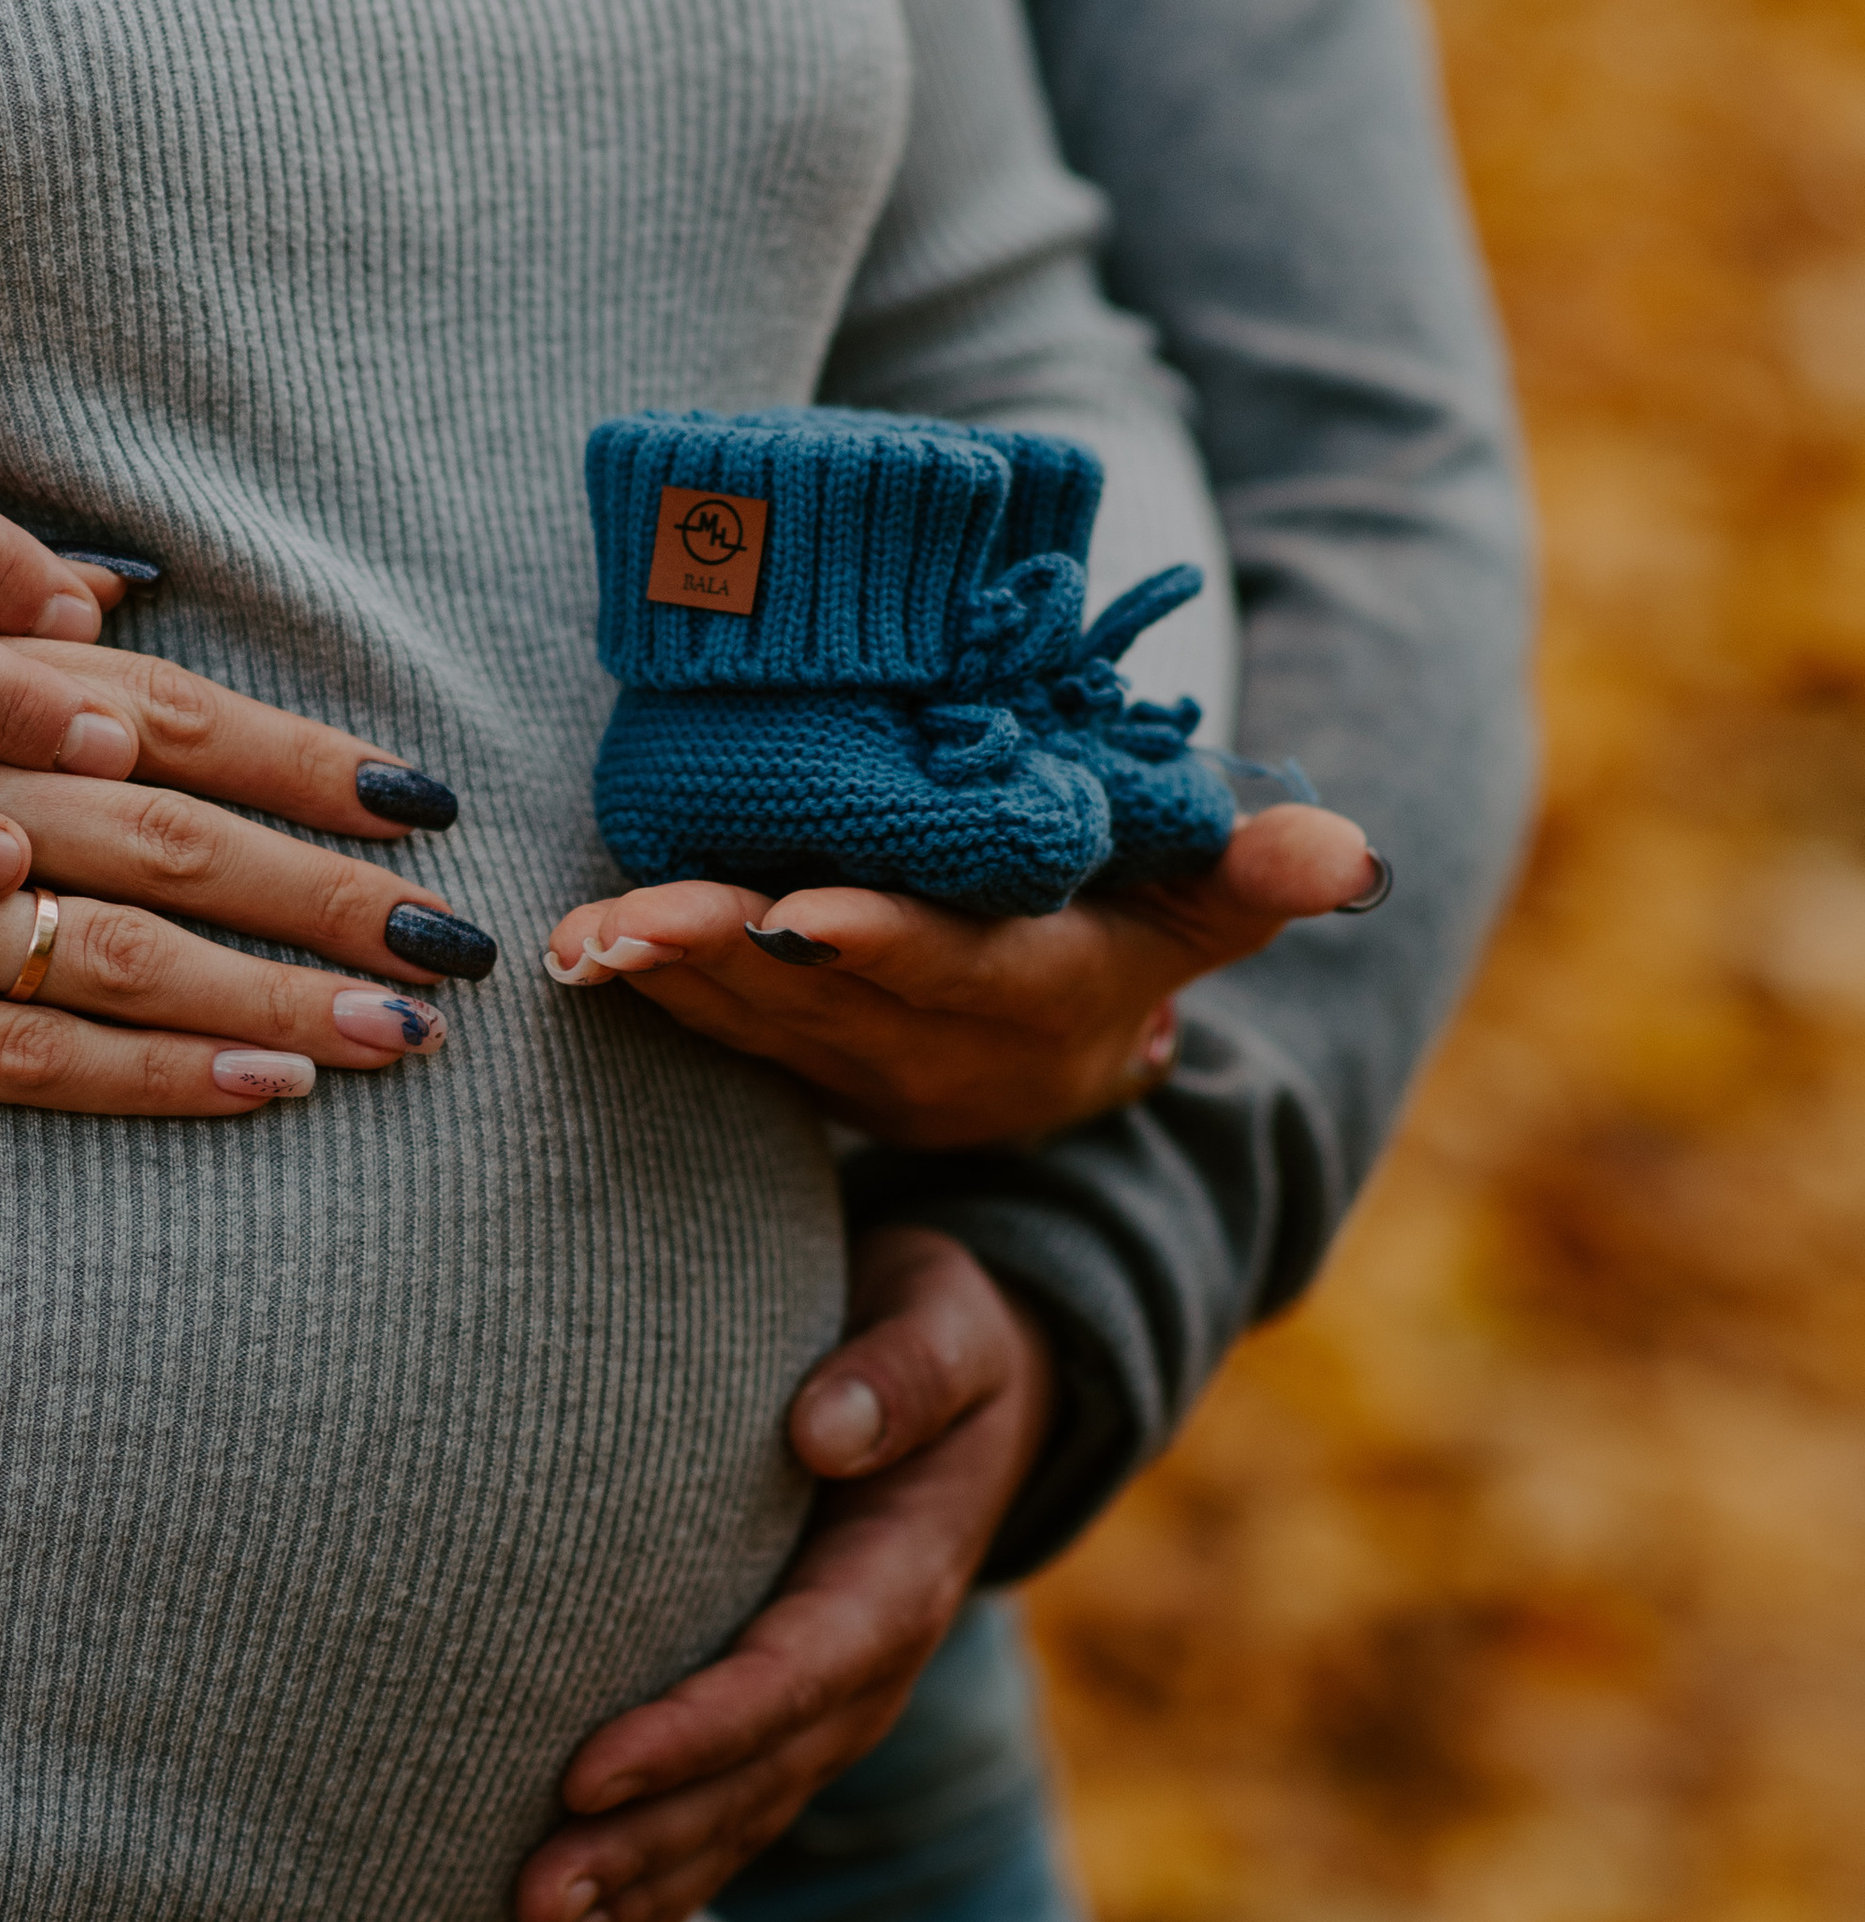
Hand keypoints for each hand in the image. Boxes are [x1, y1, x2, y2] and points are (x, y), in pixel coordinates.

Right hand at [0, 754, 465, 1110]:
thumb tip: (111, 607)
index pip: (170, 717)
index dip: (303, 756)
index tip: (424, 791)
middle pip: (184, 839)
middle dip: (335, 887)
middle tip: (471, 930)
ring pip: (131, 956)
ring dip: (285, 991)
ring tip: (414, 1027)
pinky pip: (12, 1060)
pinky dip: (149, 1077)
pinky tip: (260, 1088)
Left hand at [514, 1226, 1048, 1921]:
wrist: (982, 1377)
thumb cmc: (938, 1330)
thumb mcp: (943, 1321)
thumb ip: (900, 1372)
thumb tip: (823, 1427)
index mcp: (902, 1575)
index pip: (792, 1674)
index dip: (695, 1732)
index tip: (586, 1767)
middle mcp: (871, 1663)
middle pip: (754, 1778)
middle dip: (646, 1847)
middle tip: (533, 1902)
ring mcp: (837, 1699)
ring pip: (740, 1816)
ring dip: (642, 1886)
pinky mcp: (798, 1707)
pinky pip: (736, 1811)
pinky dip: (665, 1878)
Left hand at [540, 804, 1383, 1147]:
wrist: (1055, 1070)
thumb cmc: (1129, 944)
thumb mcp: (1199, 908)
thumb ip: (1255, 874)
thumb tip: (1351, 850)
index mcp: (1028, 1002)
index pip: (950, 972)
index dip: (877, 946)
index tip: (798, 909)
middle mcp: (928, 1050)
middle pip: (815, 1004)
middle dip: (717, 958)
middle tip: (622, 920)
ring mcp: (850, 1065)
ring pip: (746, 1024)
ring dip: (659, 980)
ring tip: (572, 938)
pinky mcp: (791, 1058)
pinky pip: (714, 1032)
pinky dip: (648, 995)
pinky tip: (569, 954)